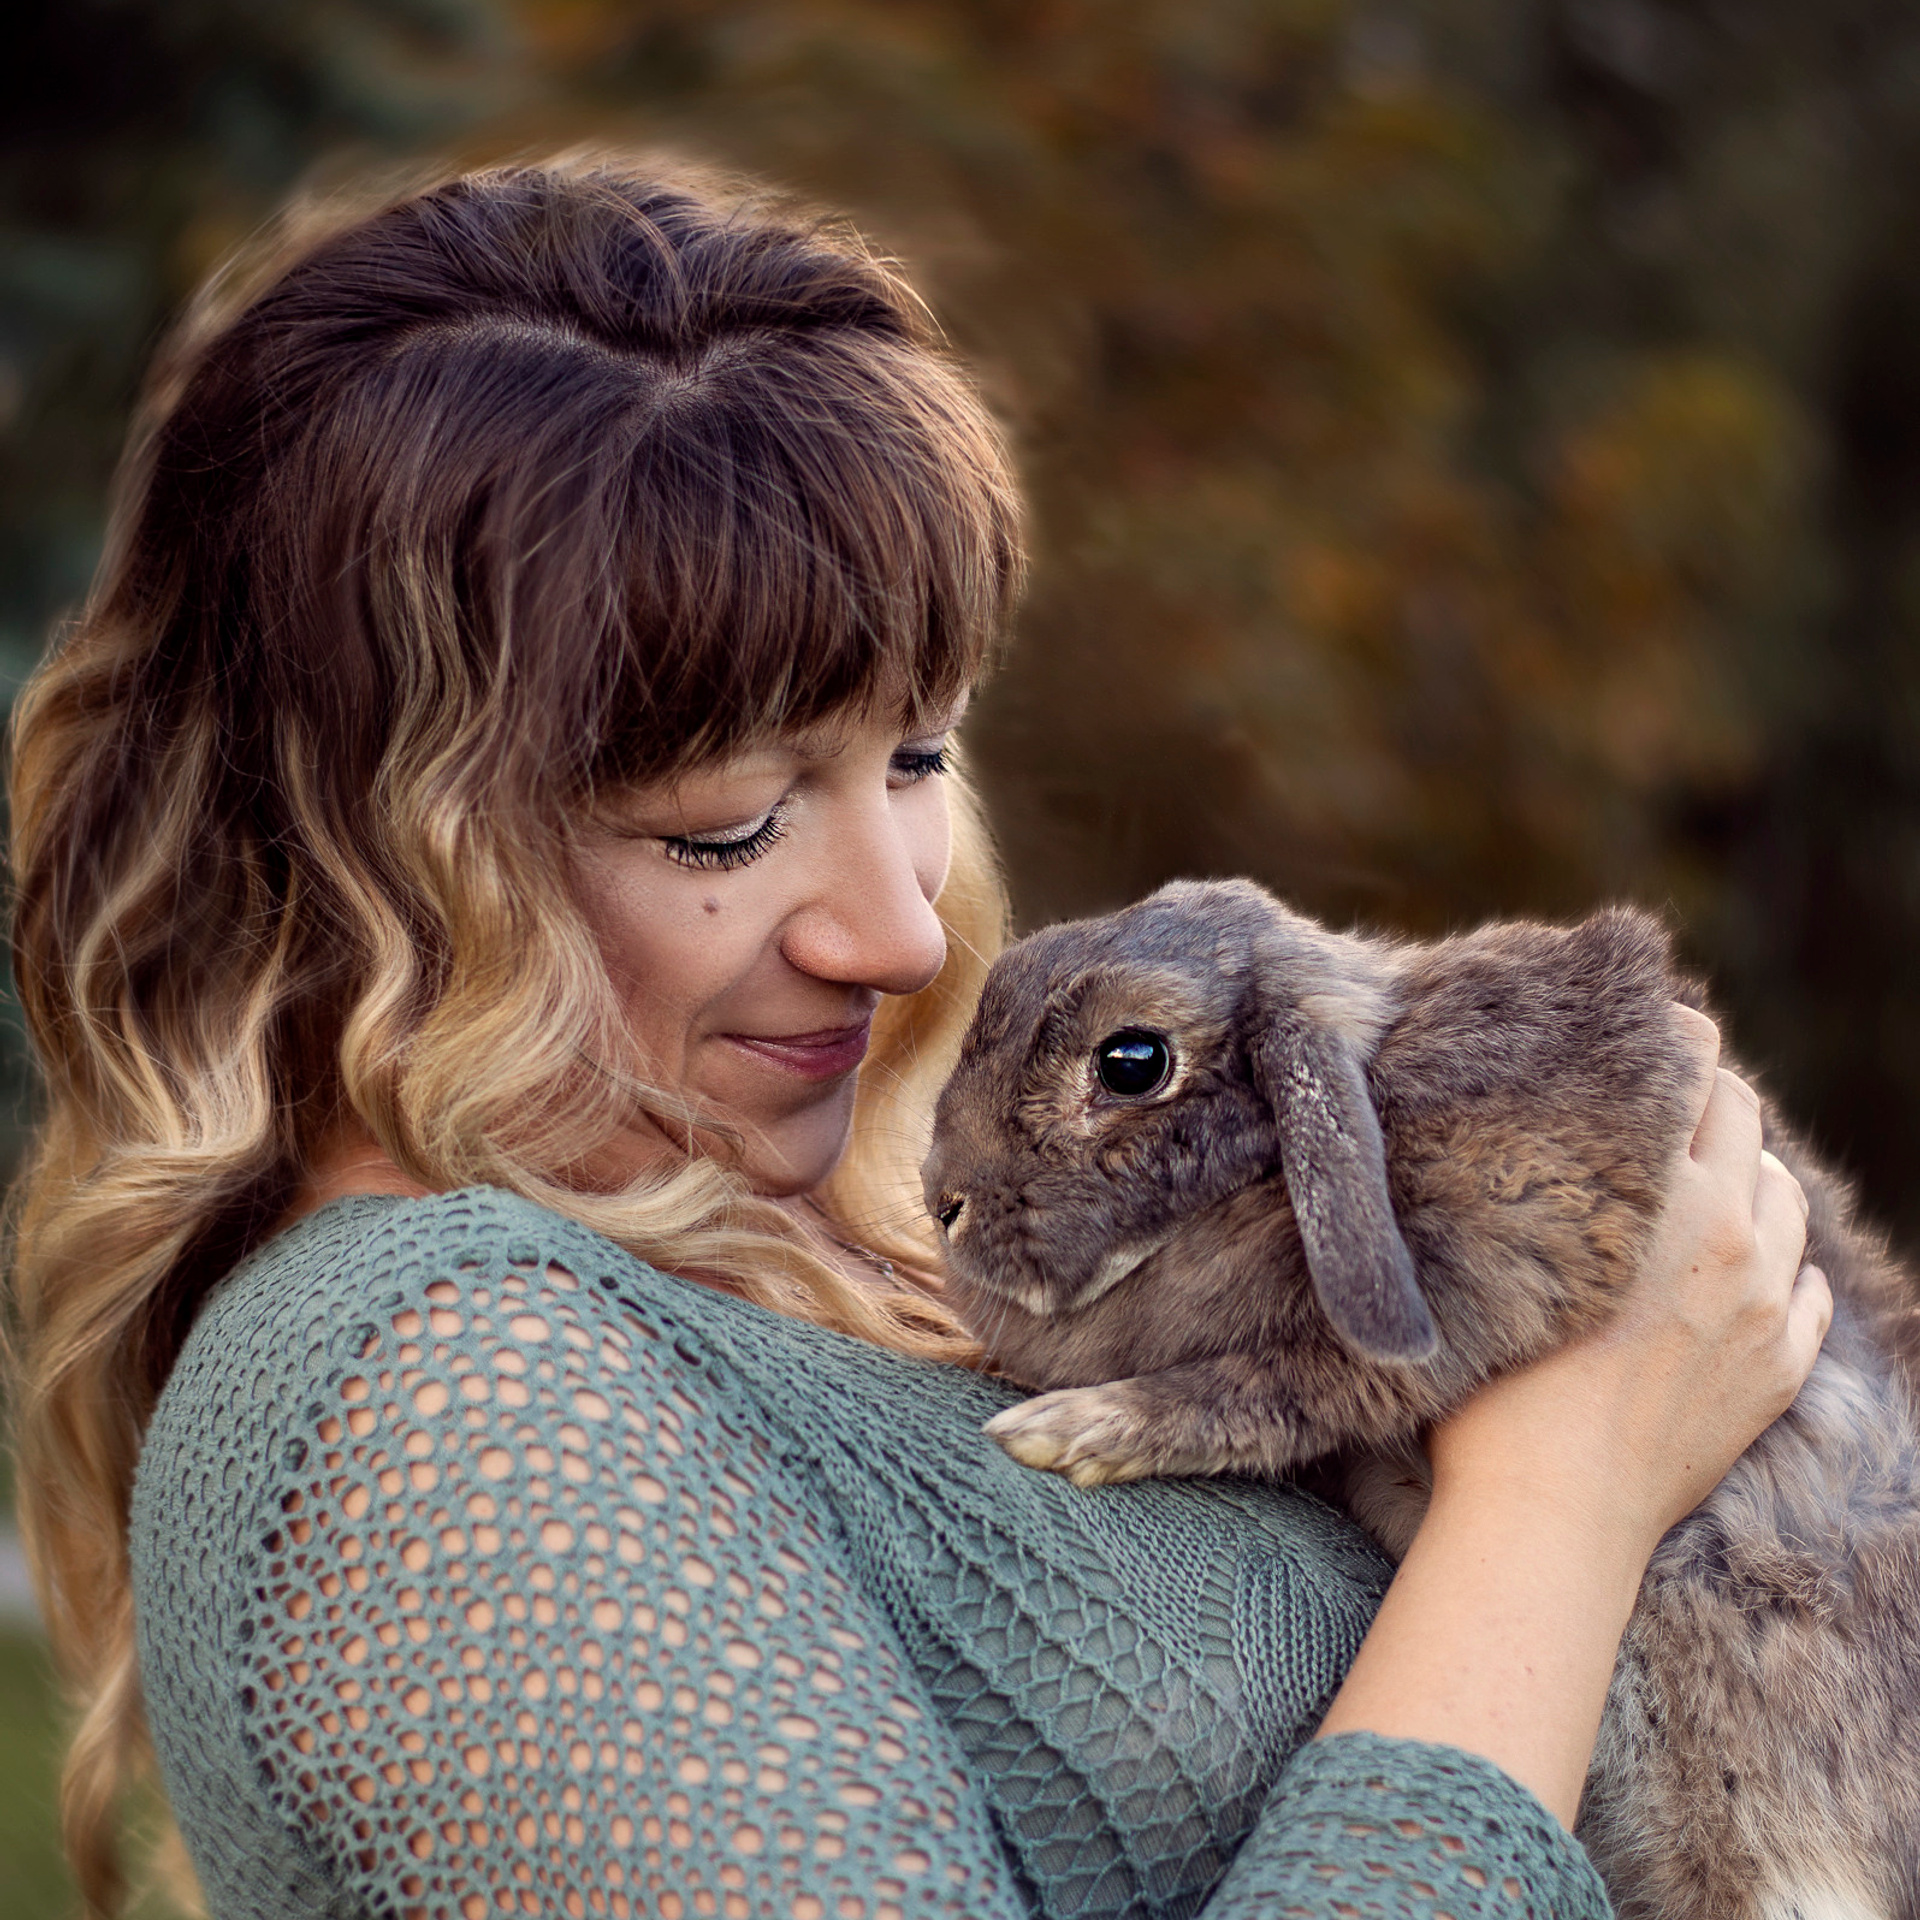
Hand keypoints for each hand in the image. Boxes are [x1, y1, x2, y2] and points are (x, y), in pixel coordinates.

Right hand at [1316, 1004, 1830, 1826]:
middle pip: (1743, 1116)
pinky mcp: (1780, 1368)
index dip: (1668, 1036)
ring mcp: (1763, 1304)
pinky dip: (1778, 1264)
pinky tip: (1736, 1273)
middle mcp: (1728, 1233)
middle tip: (1653, 1106)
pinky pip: (1806, 1286)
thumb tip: (1508, 1111)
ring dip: (1745, 1177)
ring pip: (1785, 1194)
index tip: (1639, 1030)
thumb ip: (1524, 1172)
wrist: (1550, 1512)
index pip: (1693, 1065)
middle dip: (1703, 1099)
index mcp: (1656, 1190)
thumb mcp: (1494, 1250)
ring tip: (1692, 1190)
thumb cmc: (1493, 1384)